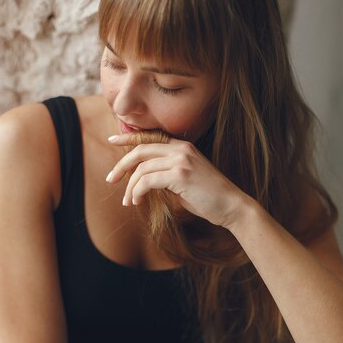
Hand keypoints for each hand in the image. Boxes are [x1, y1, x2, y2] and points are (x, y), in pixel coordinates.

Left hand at [106, 133, 241, 227]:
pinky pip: (148, 180)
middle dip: (121, 165)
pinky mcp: (180, 175)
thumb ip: (165, 174)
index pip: (150, 137)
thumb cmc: (208, 197)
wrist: (231, 206)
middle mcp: (181, 149)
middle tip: (110, 180)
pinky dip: (138, 191)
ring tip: (128, 201)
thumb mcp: (184, 180)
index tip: (112, 140)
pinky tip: (138, 201)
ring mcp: (181, 160)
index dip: (128, 137)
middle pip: (140, 150)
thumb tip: (143, 179)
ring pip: (141, 168)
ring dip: (130, 187)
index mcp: (182, 147)